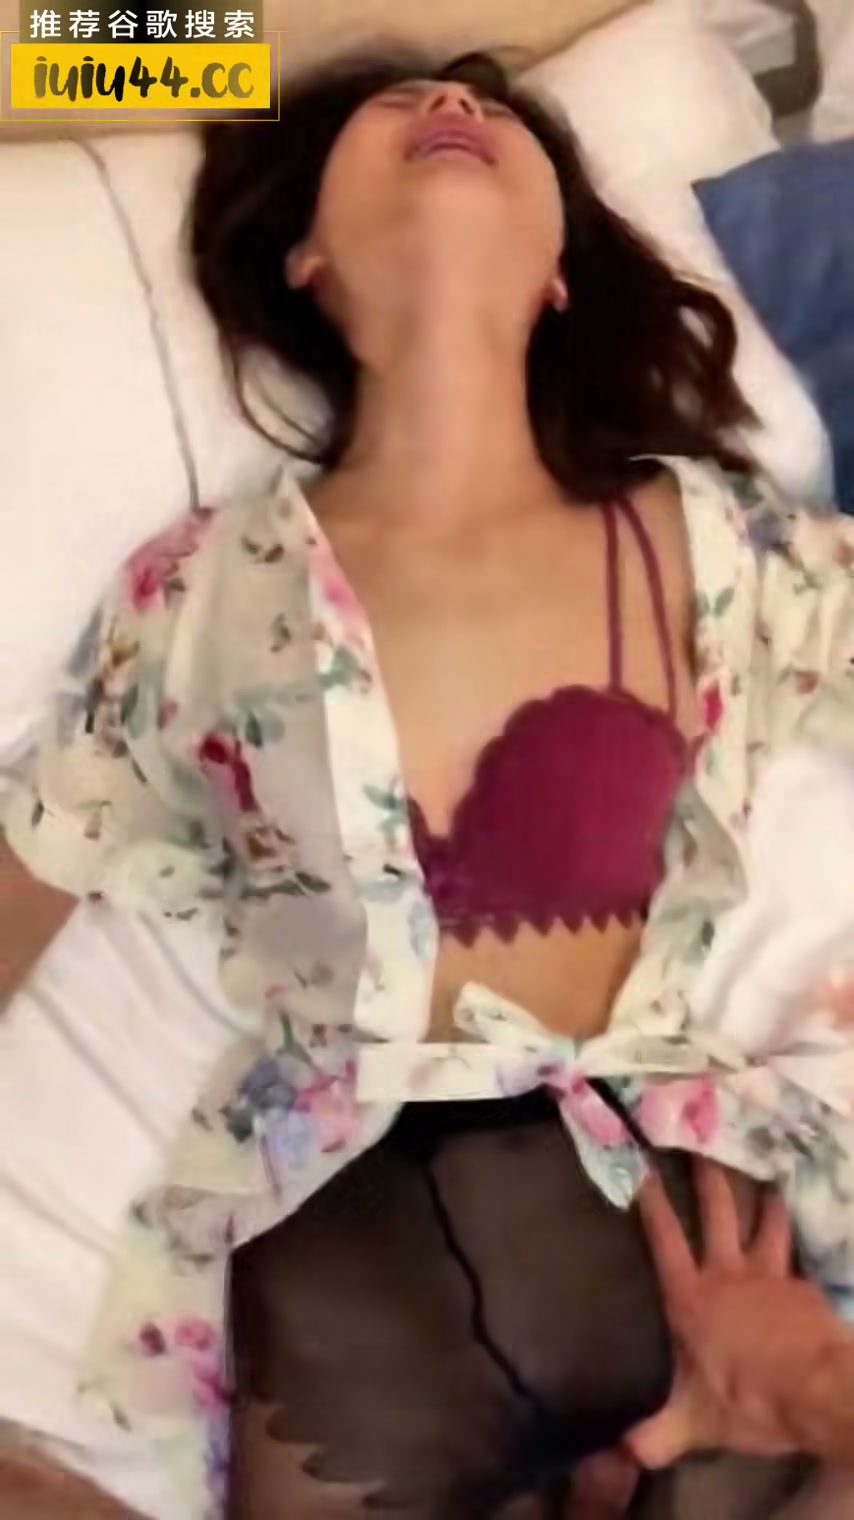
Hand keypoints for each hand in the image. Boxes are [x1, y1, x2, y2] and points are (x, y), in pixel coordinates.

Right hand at [625, 1160, 845, 1469]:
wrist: (818, 1391)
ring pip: (767, 1224)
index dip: (653, 1204)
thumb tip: (620, 1451)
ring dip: (765, 1200)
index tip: (644, 1167)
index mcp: (693, 1298)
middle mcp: (729, 1274)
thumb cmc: (749, 1400)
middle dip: (710, 1177)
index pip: (665, 1240)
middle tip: (706, 1143)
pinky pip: (798, 1259)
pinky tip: (802, 1243)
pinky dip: (797, 1247)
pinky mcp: (806, 1288)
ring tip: (768, 1176)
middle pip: (718, 1213)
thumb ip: (656, 1433)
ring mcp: (772, 1276)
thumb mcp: (695, 1423)